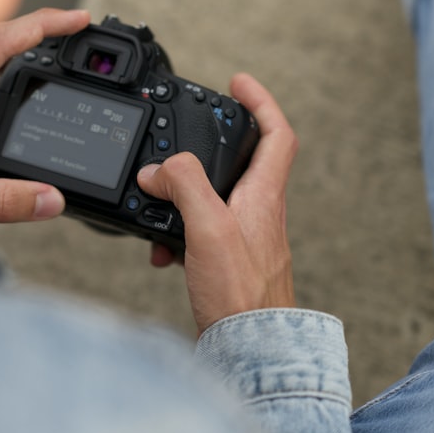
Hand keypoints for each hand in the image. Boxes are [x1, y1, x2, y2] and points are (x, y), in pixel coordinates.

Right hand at [136, 74, 297, 333]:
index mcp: (263, 195)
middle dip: (208, 145)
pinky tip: (161, 250)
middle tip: (181, 138)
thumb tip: (158, 168)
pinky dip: (176, 233)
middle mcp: (258, 213)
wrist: (250, 350)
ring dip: (183, 194)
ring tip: (156, 199)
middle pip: (241, 161)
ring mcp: (243, 238)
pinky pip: (200, 232)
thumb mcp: (209, 227)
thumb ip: (185, 186)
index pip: (277, 133)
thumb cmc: (242, 295)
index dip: (261, 101)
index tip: (238, 82)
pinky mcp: (226, 263)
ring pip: (214, 198)